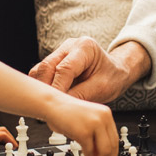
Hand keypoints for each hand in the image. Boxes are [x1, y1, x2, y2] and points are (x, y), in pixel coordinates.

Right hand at [29, 37, 150, 102]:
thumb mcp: (102, 87)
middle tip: (45, 109)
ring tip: (44, 106)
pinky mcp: (54, 62)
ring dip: (40, 88)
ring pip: (41, 69)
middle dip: (44, 89)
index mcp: (85, 47)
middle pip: (48, 66)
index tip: (55, 105)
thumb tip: (62, 108)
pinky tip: (46, 100)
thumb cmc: (112, 77)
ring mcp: (60, 53)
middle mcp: (69, 46)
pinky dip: (41, 87)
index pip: (64, 68)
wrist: (115, 71)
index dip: (57, 88)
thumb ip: (81, 96)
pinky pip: (41, 74)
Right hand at [43, 95, 118, 155]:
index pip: (115, 140)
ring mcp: (94, 124)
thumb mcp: (87, 122)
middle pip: (112, 147)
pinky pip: (90, 152)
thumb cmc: (66, 114)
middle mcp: (103, 117)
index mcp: (106, 114)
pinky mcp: (83, 132)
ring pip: (104, 152)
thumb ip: (96, 136)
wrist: (51, 105)